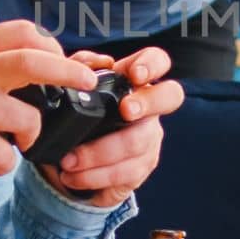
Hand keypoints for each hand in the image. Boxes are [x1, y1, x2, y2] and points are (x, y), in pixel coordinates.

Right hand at [0, 21, 99, 184]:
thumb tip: (41, 57)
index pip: (21, 32)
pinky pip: (7, 154)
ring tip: (15, 142)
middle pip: (33, 63)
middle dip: (69, 71)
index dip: (50, 46)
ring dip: (30, 136)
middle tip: (87, 82)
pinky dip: (5, 163)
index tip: (62, 61)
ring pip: (28, 119)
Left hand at [45, 47, 183, 207]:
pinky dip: (94, 176)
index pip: (157, 61)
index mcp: (134, 81)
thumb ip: (78, 68)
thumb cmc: (79, 114)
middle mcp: (149, 107)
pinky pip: (126, 173)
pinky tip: (74, 177)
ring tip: (69, 161)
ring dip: (99, 153)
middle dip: (148, 103)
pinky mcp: (141, 167)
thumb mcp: (73, 88)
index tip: (134, 75)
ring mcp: (149, 137)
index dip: (151, 65)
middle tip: (125, 111)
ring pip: (138, 142)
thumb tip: (89, 66)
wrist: (72, 159)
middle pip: (170, 96)